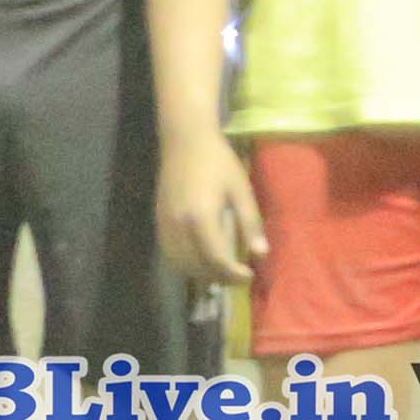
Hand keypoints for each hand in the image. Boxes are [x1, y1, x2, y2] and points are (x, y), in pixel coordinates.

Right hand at [156, 130, 264, 295]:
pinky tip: (200, 260)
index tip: (249, 275)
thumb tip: (261, 254)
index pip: (216, 259)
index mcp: (202, 218)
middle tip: (238, 276)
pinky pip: (169, 253)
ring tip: (220, 272)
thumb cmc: (219, 162)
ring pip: (179, 264)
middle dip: (219, 277)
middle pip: (197, 266)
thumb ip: (250, 223)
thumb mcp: (241, 190)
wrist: (185, 141)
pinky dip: (184, 264)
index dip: (233, 274)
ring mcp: (166, 224)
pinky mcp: (159, 221)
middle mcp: (179, 226)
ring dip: (200, 274)